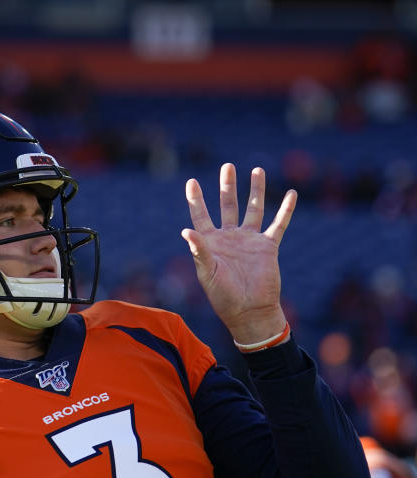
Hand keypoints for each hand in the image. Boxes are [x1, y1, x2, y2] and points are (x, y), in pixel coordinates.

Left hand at [183, 164, 295, 344]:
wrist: (250, 311)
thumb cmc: (224, 297)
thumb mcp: (207, 274)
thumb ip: (199, 251)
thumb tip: (186, 231)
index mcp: (211, 243)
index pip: (201, 215)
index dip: (196, 199)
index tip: (192, 181)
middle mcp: (230, 237)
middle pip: (228, 205)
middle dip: (227, 186)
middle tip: (227, 166)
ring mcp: (250, 240)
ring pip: (253, 209)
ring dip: (255, 190)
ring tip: (256, 170)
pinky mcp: (268, 246)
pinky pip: (279, 224)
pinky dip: (286, 209)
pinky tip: (291, 193)